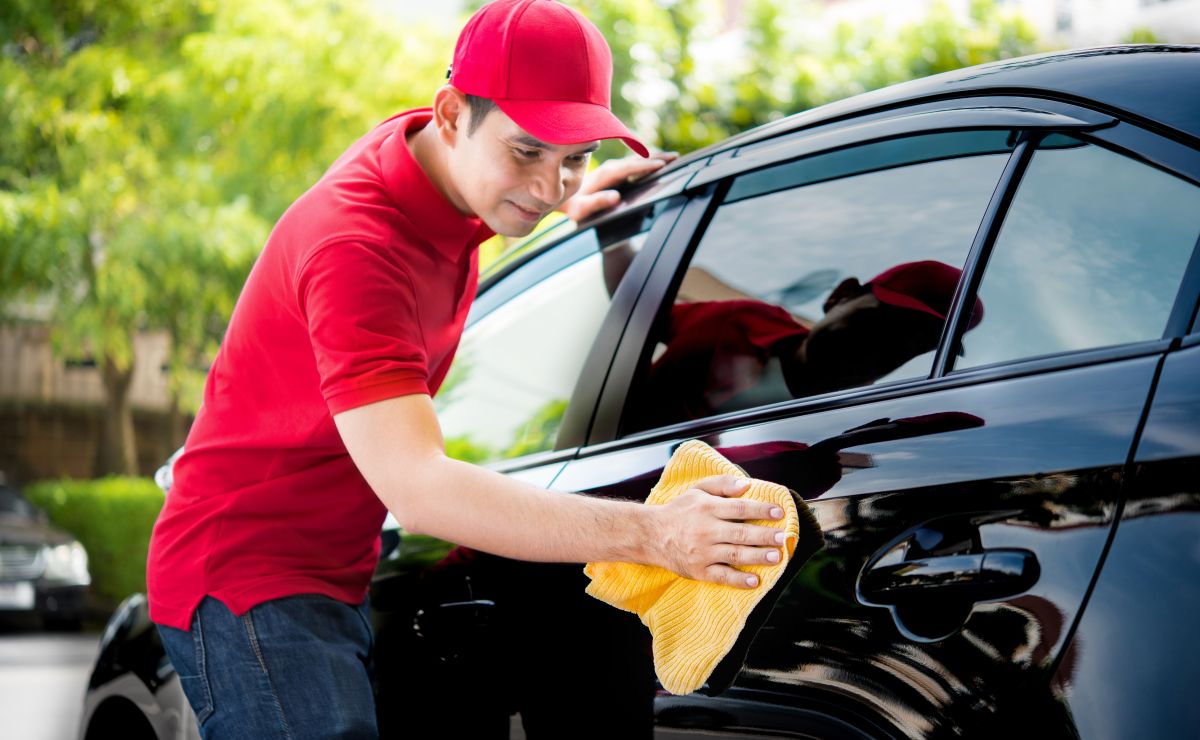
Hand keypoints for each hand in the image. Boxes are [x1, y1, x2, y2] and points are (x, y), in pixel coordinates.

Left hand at [559, 151, 678, 221]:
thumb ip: (597, 202)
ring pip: (638, 159)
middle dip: (656, 158)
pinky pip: (635, 163)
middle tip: (676, 157)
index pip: (628, 168)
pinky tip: (659, 161)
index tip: (661, 165)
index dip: (645, 166)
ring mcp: (614, 167)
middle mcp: (610, 167)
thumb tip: (616, 197)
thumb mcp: (582, 209)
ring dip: (655, 157)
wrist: (566, 199)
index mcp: (605, 175)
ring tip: (673, 157)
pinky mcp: (617, 170)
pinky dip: (649, 160)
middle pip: (637, 160)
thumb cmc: (575, 207)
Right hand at [648, 474, 785, 588]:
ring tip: (776, 557)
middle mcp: (706, 530)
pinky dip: (738, 580)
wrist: (651, 535)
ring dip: (758, 556)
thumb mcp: (697, 490)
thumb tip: (747, 485)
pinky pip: (722, 576)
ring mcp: (703, 552)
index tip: (778, 513)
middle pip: (740, 533)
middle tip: (782, 538)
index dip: (760, 511)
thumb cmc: (679, 511)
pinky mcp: (699, 570)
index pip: (739, 509)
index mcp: (707, 509)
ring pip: (735, 554)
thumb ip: (722, 484)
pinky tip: (754, 581)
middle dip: (764, 536)